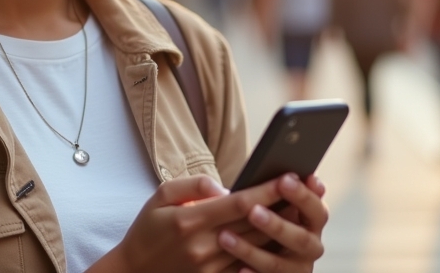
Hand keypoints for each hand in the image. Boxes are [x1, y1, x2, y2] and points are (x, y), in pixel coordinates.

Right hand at [92, 175, 286, 272]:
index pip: (239, 203)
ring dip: (280, 230)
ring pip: (256, 248)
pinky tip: (281, 240)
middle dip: (282, 208)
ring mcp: (211, 268)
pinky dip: (266, 252)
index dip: (266, 190)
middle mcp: (204, 246)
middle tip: (306, 191)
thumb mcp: (160, 196)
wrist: (134, 272)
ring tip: (301, 212)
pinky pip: (248, 267)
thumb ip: (192, 185)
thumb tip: (222, 187)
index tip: (288, 176)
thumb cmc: (148, 229)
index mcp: (191, 220)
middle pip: (254, 225)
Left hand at [217, 174, 328, 272]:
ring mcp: (296, 269)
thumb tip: (290, 178)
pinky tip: (238, 268)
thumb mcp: (271, 201)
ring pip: (275, 263)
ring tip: (225, 237)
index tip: (284, 180)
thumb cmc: (261, 217)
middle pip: (300, 238)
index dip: (303, 195)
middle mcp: (310, 247)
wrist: (264, 257)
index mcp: (313, 222)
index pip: (316, 209)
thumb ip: (279, 189)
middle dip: (277, 225)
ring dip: (251, 251)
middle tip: (253, 212)